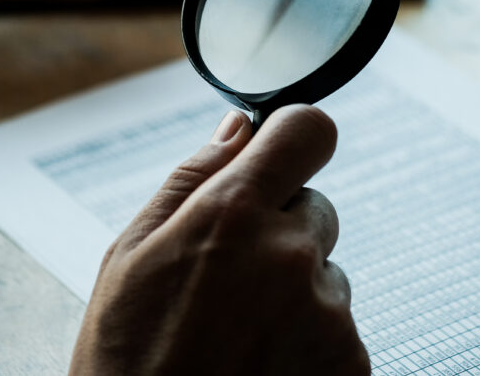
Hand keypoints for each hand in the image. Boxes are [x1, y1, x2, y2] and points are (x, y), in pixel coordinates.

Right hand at [70, 106, 369, 375]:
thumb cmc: (127, 356)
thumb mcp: (131, 254)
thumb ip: (192, 179)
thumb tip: (237, 128)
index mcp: (232, 214)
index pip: (309, 130)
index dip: (293, 137)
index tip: (280, 154)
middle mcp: (290, 255)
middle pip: (316, 206)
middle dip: (280, 228)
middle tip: (229, 280)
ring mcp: (327, 313)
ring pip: (324, 270)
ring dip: (294, 289)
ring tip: (238, 333)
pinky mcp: (352, 363)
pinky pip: (338, 323)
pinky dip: (310, 337)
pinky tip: (261, 363)